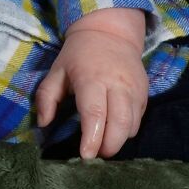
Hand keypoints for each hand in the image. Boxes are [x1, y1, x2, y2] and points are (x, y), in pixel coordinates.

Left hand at [36, 9, 148, 158]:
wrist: (109, 32)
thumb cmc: (78, 55)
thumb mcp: (56, 71)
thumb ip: (46, 97)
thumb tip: (43, 123)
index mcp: (91, 78)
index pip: (94, 113)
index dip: (92, 138)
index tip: (86, 156)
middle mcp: (117, 84)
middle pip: (119, 124)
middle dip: (109, 146)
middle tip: (95, 156)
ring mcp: (134, 88)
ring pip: (132, 125)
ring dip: (119, 141)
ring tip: (103, 145)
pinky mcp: (144, 92)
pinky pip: (139, 119)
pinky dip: (128, 131)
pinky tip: (115, 131)